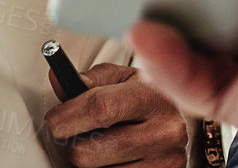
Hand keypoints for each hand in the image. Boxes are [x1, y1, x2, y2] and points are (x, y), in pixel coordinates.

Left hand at [45, 61, 190, 166]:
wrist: (183, 116)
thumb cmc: (146, 98)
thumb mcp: (123, 78)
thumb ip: (90, 79)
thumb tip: (58, 80)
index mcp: (153, 95)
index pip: (100, 108)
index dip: (67, 116)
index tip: (55, 120)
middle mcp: (164, 130)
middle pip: (89, 151)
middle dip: (75, 144)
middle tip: (83, 134)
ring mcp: (164, 161)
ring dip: (91, 162)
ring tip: (107, 145)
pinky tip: (116, 159)